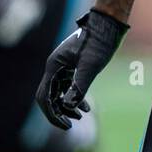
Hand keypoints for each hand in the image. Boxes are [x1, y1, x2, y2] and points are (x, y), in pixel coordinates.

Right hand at [36, 8, 128, 129]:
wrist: (107, 25)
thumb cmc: (99, 42)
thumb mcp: (90, 66)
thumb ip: (79, 86)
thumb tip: (68, 106)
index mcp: (54, 66)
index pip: (44, 96)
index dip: (52, 114)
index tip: (65, 125)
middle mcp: (54, 67)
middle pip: (49, 96)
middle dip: (58, 112)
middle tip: (71, 125)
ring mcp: (62, 66)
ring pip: (58, 92)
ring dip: (67, 106)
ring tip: (81, 116)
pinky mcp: (71, 66)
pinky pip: (67, 86)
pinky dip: (74, 97)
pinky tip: (86, 108)